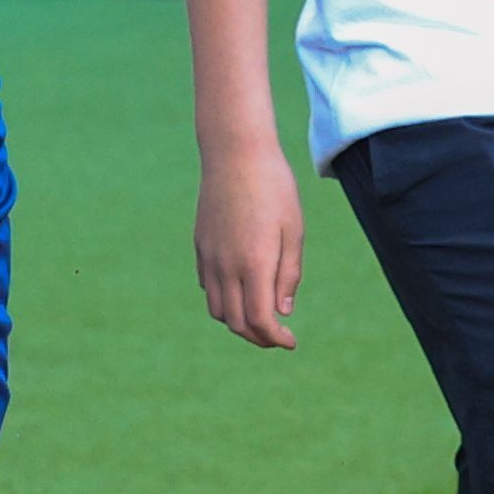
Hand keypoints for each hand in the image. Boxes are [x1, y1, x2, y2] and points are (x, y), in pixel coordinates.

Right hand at [192, 140, 302, 349]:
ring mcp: (209, 256)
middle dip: (258, 337)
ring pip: (218, 309)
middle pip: (235, 322)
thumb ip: (288, 274)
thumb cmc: (273, 187)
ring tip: (261, 316)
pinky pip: (209, 287)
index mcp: (253, 263)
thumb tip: (282, 310)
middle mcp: (226, 265)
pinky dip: (225, 300)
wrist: (235, 153)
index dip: (274, 338)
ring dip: (238, 321)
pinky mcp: (201, 245)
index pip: (259, 320)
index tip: (290, 341)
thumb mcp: (293, 230)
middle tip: (279, 336)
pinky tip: (243, 289)